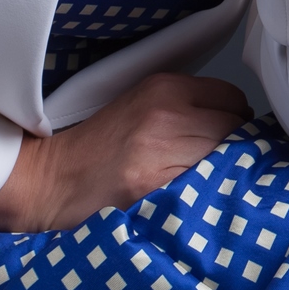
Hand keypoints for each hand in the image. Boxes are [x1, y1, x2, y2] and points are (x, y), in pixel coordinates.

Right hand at [0, 73, 250, 232]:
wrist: (50, 180)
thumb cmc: (96, 151)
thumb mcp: (140, 109)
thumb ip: (185, 109)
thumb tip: (239, 128)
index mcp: (163, 88)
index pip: (234, 99)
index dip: (233, 124)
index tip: (224, 142)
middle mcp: (167, 111)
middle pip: (236, 129)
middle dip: (233, 149)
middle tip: (213, 168)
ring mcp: (161, 148)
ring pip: (227, 159)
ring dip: (224, 175)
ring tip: (200, 187)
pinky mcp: (154, 183)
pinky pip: (206, 186)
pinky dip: (206, 195)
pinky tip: (190, 202)